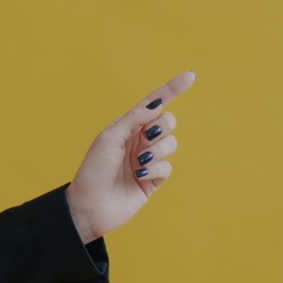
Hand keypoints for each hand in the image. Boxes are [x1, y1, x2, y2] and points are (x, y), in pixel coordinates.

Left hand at [65, 71, 196, 243]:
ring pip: (171, 144)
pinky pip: (168, 166)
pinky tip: (141, 175)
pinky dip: (157, 168)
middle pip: (168, 122)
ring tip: (139, 162)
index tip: (191, 76)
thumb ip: (134, 119)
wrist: (90, 205)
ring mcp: (148, 159)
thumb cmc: (94, 169)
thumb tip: (157, 104)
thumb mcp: (110, 137)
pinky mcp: (154, 179)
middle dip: (162, 127)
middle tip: (146, 137)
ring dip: (157, 150)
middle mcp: (140, 140)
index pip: (154, 103)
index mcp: (128, 126)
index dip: (172, 89)